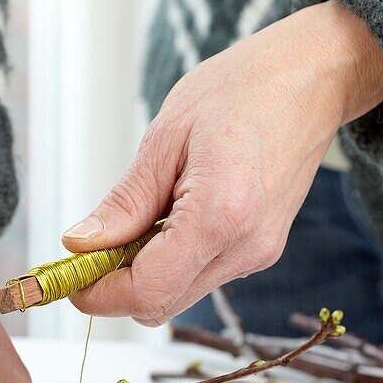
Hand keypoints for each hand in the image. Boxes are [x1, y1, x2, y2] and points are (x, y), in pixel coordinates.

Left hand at [62, 0, 382, 324]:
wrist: (314, 78)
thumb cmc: (244, 89)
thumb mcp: (166, 136)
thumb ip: (125, 202)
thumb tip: (80, 246)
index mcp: (220, 215)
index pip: (146, 291)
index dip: (98, 293)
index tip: (68, 275)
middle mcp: (246, 247)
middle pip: (160, 304)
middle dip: (115, 285)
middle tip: (91, 245)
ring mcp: (260, 252)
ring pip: (180, 294)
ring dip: (144, 272)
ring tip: (136, 217)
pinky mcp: (263, 248)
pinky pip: (202, 274)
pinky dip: (172, 260)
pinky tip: (168, 216)